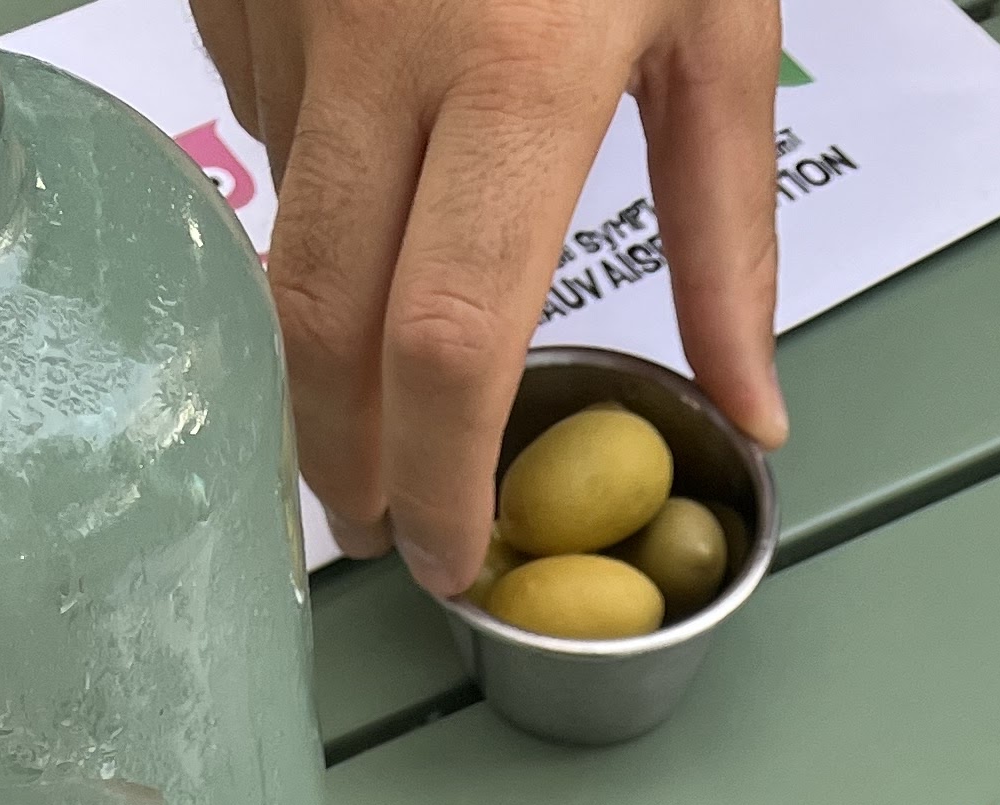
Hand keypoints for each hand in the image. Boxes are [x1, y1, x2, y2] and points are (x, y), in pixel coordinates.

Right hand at [190, 0, 788, 590]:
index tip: (454, 557)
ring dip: (326, 314)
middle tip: (385, 523)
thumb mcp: (719, 23)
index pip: (450, 339)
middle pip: (323, 318)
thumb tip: (750, 414)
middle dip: (345, 451)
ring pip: (280, 219)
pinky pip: (250, 113)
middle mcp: (382, 41)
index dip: (441, 473)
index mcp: (522, 70)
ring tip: (388, 353)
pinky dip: (305, 174)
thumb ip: (726, 234)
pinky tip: (368, 161)